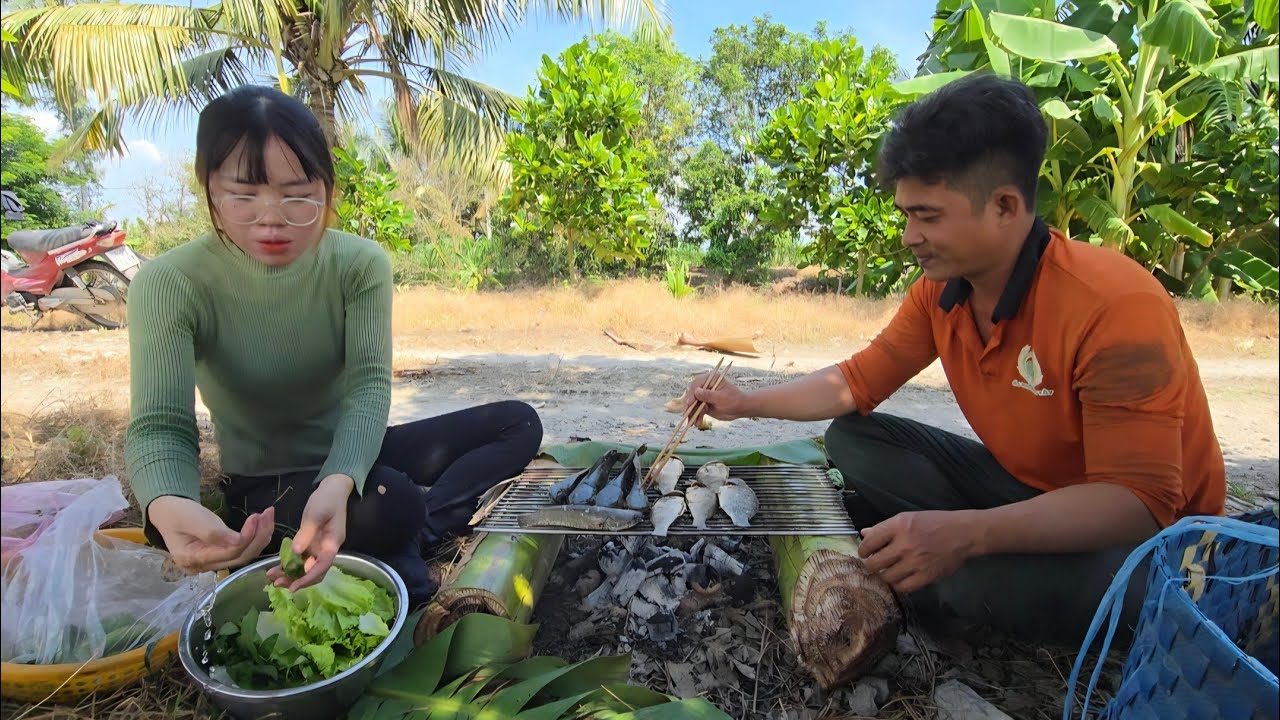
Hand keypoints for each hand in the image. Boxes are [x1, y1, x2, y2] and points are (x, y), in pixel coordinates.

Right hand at [148, 496, 274, 573]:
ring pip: (242, 555)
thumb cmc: (176, 513)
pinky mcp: (218, 556)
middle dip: (258, 537)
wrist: (167, 512)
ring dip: (259, 537)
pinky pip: (239, 551)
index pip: (228, 553)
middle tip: (269, 515)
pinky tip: (261, 525)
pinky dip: (253, 539)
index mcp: (192, 559)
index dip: (247, 536)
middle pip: (239, 557)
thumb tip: (238, 541)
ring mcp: (211, 563)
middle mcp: (203, 567)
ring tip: (268, 517)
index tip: (257, 517)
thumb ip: (213, 532)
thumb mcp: (191, 518)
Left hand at [267, 474, 352, 591]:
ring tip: (273, 577)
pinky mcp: (311, 543)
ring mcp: (318, 547)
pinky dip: (289, 564)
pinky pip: (301, 558)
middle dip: (297, 580)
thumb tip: (295, 552)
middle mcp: (326, 549)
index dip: (308, 578)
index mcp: (332, 543)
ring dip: (291, 574)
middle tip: (277, 584)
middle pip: (314, 571)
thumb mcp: (316, 514)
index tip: (293, 586)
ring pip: (306, 567)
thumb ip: (306, 534)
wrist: (333, 488)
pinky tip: (277, 567)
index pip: (322, 566)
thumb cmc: (327, 500)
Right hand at [682, 372, 752, 421]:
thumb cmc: (734, 400)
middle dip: (689, 405)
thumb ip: (708, 395)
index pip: (697, 384)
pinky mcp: (704, 404)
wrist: (741, 409)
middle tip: (686, 414)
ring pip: (694, 404)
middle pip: (692, 394)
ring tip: (692, 423)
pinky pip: (698, 410)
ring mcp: (704, 396)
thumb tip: (696, 391)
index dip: (691, 393)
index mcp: (710, 379)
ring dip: (692, 413)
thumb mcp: (721, 397)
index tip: (689, 403)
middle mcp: (705, 386)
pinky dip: (697, 417)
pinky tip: (697, 423)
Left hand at [858, 510, 980, 593]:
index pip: (869, 541)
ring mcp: (915, 562)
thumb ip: (884, 527)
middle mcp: (905, 544)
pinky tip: (900, 578)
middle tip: (875, 563)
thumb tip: (864, 534)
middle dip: (871, 564)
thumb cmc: (934, 523)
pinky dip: (898, 584)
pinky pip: (902, 587)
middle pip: (874, 562)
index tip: (864, 552)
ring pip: (886, 577)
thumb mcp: (907, 518)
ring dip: (884, 575)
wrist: (963, 534)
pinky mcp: (926, 576)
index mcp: (899, 526)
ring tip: (888, 570)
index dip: (863, 549)